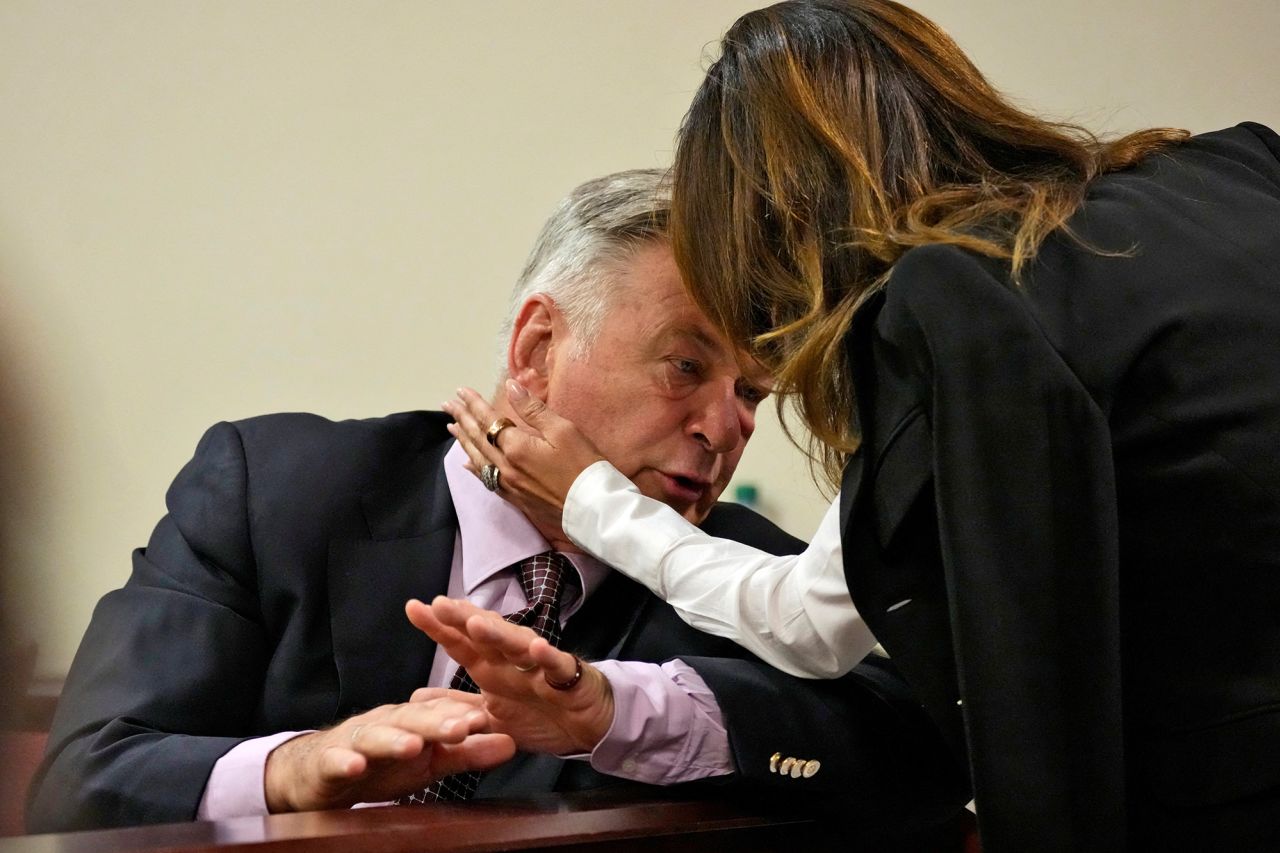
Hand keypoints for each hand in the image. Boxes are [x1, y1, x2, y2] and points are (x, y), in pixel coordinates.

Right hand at [263, 693, 515, 812]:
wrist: (319, 771)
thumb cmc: (383, 763)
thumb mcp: (430, 762)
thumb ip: (468, 754)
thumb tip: (512, 744)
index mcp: (414, 720)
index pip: (443, 713)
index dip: (465, 715)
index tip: (491, 718)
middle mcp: (387, 722)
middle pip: (413, 718)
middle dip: (437, 721)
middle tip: (463, 726)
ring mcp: (356, 740)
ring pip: (376, 736)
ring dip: (395, 739)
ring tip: (413, 745)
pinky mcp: (328, 761)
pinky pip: (336, 760)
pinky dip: (345, 762)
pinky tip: (355, 766)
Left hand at [406, 597, 614, 755]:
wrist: (589, 726)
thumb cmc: (541, 714)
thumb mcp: (491, 716)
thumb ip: (457, 706)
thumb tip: (416, 697)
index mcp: (492, 668)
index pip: (461, 643)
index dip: (438, 627)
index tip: (413, 607)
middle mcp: (512, 661)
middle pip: (486, 636)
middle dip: (464, 620)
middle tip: (440, 604)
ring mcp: (539, 667)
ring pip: (518, 645)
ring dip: (499, 634)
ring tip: (477, 623)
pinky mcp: (568, 678)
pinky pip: (557, 666)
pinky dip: (548, 657)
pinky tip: (537, 648)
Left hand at [441, 383, 603, 551]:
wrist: (593, 510)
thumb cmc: (584, 467)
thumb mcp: (564, 431)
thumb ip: (533, 409)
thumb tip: (511, 387)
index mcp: (516, 447)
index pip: (488, 420)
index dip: (473, 404)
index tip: (460, 391)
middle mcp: (505, 467)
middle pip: (477, 439)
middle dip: (462, 419)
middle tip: (448, 404)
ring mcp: (508, 485)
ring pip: (477, 459)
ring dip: (463, 441)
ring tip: (451, 427)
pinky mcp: (515, 499)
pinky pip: (487, 480)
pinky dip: (474, 468)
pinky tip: (467, 464)